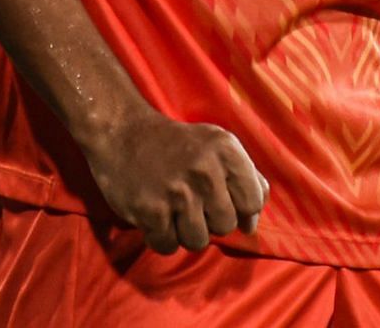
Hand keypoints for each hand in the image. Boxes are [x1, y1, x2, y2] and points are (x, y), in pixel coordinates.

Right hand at [78, 105, 268, 252]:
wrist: (125, 134)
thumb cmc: (179, 145)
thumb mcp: (219, 145)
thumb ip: (246, 176)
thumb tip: (254, 220)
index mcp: (227, 151)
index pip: (252, 202)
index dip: (244, 213)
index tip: (229, 209)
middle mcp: (205, 171)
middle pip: (226, 225)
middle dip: (212, 222)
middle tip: (195, 206)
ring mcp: (177, 192)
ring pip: (198, 241)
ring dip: (187, 233)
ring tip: (176, 212)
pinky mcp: (149, 210)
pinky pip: (168, 246)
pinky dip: (163, 239)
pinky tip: (158, 219)